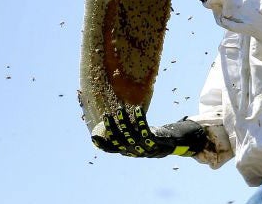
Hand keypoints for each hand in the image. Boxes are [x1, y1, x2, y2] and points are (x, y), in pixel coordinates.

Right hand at [91, 105, 206, 157]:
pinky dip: (141, 119)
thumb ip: (123, 136)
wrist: (168, 146)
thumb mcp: (134, 140)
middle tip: (107, 115)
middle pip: (120, 139)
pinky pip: (145, 128)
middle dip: (112, 127)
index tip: (93, 136)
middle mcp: (134, 151)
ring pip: (131, 133)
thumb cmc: (148, 140)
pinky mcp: (153, 141)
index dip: (102, 144)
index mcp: (127, 152)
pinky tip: (138, 109)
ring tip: (120, 109)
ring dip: (125, 121)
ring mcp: (143, 147)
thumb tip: (108, 128)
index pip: (112, 150)